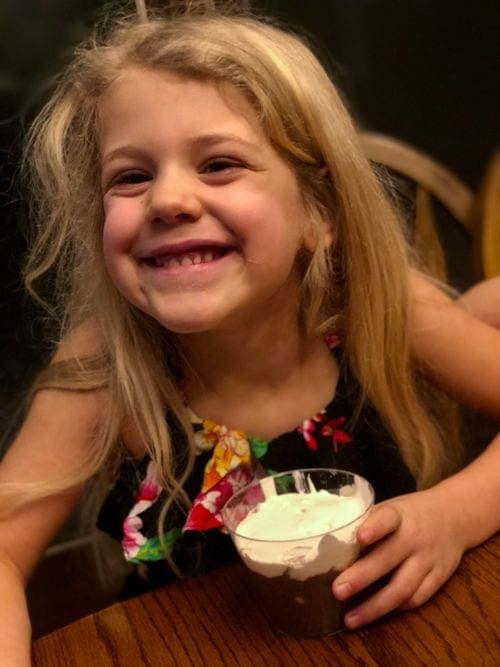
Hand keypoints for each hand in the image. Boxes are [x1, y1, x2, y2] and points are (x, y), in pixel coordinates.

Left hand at [332, 487, 466, 628]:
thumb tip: (329, 544)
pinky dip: (395, 608)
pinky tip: (376, 613)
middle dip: (362, 577)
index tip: (360, 537)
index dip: (374, 528)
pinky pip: (417, 598)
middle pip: (388, 559)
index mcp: (399, 515)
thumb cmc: (409, 514)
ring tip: (350, 619)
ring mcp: (428, 560)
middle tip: (337, 590)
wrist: (454, 516)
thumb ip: (366, 523)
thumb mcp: (390, 508)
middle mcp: (414, 537)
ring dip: (375, 606)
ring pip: (403, 587)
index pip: (387, 519)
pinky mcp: (439, 578)